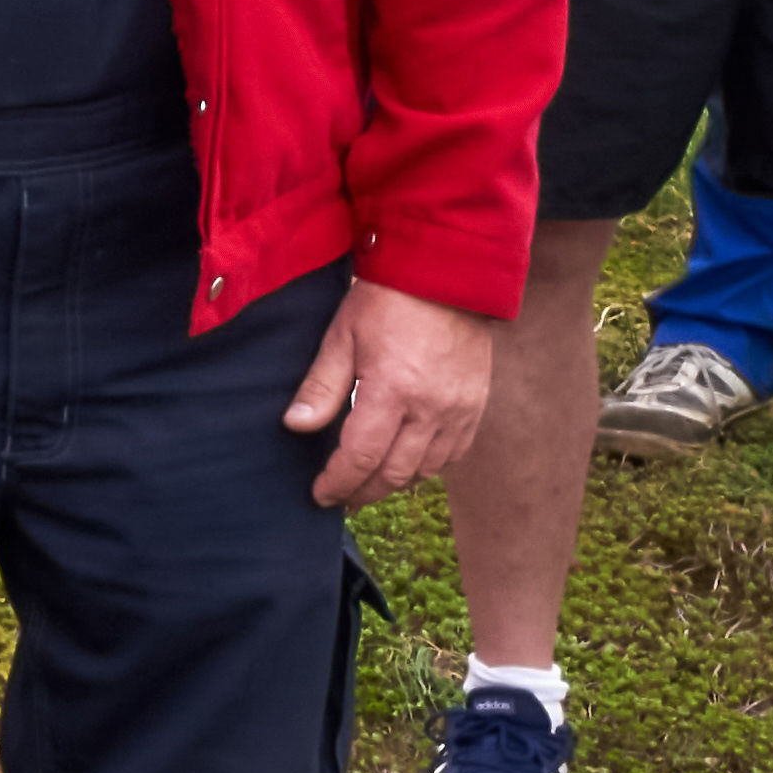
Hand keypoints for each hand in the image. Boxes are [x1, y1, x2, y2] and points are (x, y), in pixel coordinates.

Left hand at [282, 277, 501, 511]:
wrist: (448, 276)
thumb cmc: (388, 301)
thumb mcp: (342, 336)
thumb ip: (321, 386)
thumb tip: (296, 426)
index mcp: (392, 391)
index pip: (361, 458)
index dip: (338, 482)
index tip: (321, 494)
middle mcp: (431, 409)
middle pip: (395, 473)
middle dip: (364, 491)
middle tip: (342, 496)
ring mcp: (459, 410)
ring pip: (426, 470)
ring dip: (395, 482)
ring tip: (370, 483)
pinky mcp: (476, 405)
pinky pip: (454, 453)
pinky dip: (428, 466)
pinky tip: (408, 463)